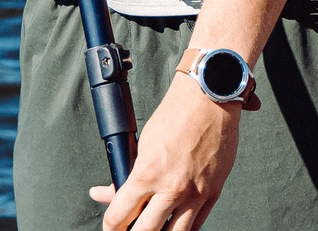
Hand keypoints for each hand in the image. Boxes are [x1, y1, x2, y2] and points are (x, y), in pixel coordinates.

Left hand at [92, 74, 240, 230]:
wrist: (210, 99)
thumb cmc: (176, 115)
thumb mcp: (142, 143)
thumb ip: (125, 173)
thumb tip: (105, 193)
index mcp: (147, 174)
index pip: (118, 216)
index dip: (110, 227)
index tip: (110, 228)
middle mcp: (172, 188)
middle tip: (128, 230)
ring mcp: (195, 193)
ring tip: (153, 228)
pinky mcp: (212, 192)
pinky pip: (197, 225)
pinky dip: (183, 229)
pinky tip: (174, 225)